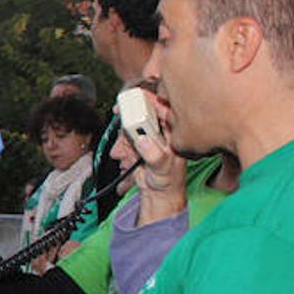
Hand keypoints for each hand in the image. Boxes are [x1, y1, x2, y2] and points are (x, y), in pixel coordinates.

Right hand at [129, 98, 188, 225]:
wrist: (158, 193)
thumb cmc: (169, 180)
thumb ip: (154, 155)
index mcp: (173, 131)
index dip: (147, 100)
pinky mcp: (137, 144)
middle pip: (142, 113)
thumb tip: (143, 140)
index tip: (133, 101)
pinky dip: (120, 148)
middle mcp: (160, 130)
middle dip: (129, 121)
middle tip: (122, 124)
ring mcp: (148, 136)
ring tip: (123, 153)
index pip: (161, 108)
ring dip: (122, 139)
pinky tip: (125, 158)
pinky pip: (124, 139)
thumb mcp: (164, 168)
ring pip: (130, 127)